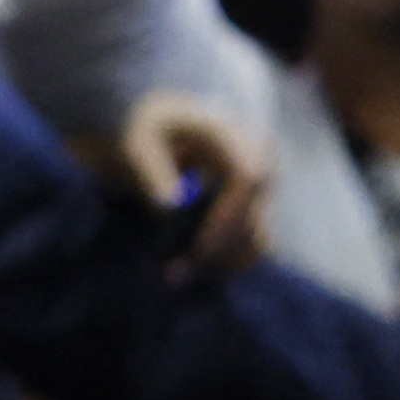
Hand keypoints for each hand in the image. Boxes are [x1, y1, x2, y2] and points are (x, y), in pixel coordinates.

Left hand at [104, 91, 274, 277]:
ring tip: (175, 274)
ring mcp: (264, 187)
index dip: (226, 218)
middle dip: (217, 250)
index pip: (248, 178)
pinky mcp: (257, 208)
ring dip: (219, 263)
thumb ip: (152, 169)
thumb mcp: (136, 141)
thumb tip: (172, 206)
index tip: (197, 250)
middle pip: (256, 215)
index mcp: (234, 136)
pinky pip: (250, 244)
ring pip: (257, 238)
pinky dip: (222, 261)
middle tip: (174, 275)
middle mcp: (261, 160)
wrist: (160, 124)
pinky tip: (187, 269)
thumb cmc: (145, 129)